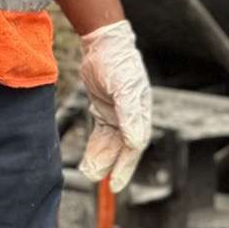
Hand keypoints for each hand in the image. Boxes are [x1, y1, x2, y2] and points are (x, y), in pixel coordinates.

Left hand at [76, 20, 152, 193]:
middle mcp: (131, 116)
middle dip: (110, 166)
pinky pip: (101, 133)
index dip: (125, 166)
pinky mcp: (104, 109)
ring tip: (88, 173)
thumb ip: (129, 115)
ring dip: (100, 158)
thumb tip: (134, 143)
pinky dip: (95, 146)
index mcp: (140, 113)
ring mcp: (117, 113)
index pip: (134, 146)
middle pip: (122, 148)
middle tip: (96, 180)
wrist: (103, 43)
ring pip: (110, 143)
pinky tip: (88, 158)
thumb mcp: (124, 89)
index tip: (115, 184)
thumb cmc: (117, 63)